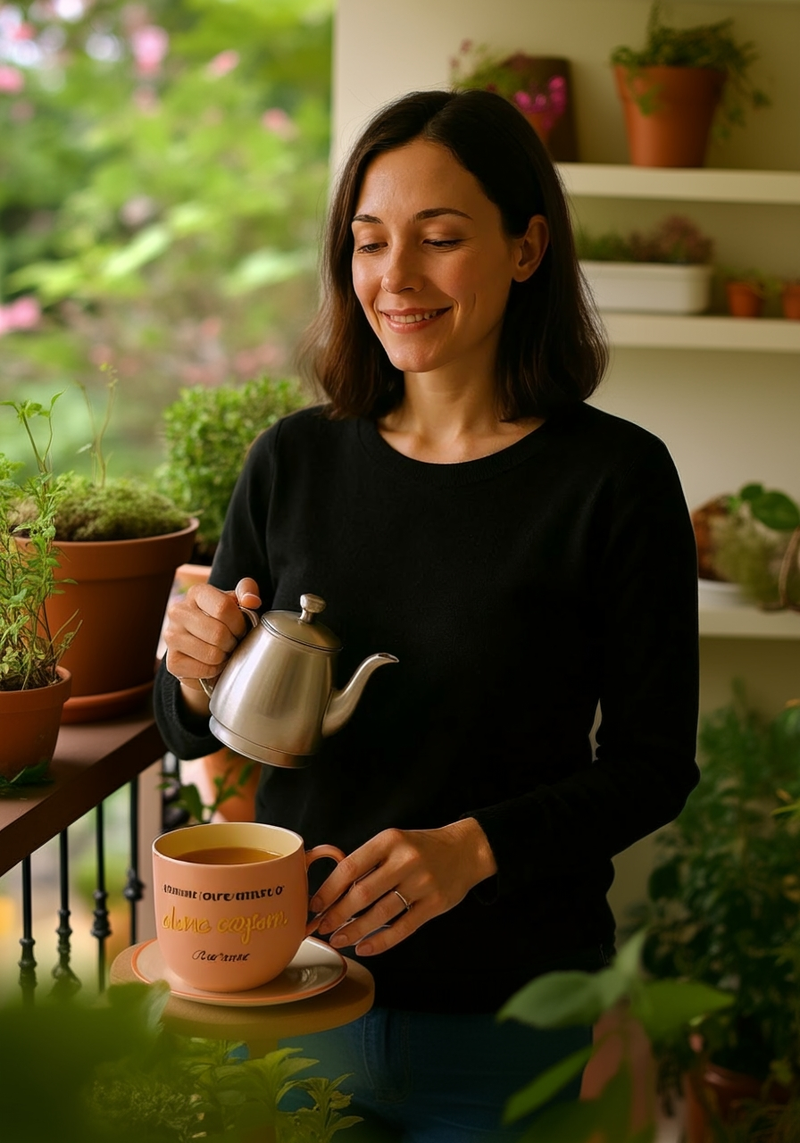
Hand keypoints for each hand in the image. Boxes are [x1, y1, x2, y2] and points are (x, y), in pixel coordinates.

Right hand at [162, 577, 260, 714]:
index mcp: (196, 593)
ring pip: (212, 654)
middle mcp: (178, 612)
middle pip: (218, 633)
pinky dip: (215, 670)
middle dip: (233, 642)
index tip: (241, 629)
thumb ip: (248, 591)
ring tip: (224, 652)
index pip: (223, 608)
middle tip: (233, 642)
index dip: (239, 623)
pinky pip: (204, 670)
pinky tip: (214, 663)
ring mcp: (171, 637)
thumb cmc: (225, 622)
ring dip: (225, 657)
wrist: (205, 648)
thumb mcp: (238, 602)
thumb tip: (251, 601)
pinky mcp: (172, 662)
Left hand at [308, 818, 496, 955]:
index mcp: (389, 841)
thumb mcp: (393, 843)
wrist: (465, 850)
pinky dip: (380, 941)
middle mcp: (405, 860)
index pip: (350, 867)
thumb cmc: (420, 848)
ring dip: (354, 930)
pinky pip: (402, 928)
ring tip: (338, 939)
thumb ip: (367, 862)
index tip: (315, 905)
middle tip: (322, 927)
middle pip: (362, 893)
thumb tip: (332, 892)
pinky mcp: (435, 904)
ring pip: (380, 914)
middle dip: (337, 914)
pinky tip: (364, 947)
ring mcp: (422, 883)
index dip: (328, 890)